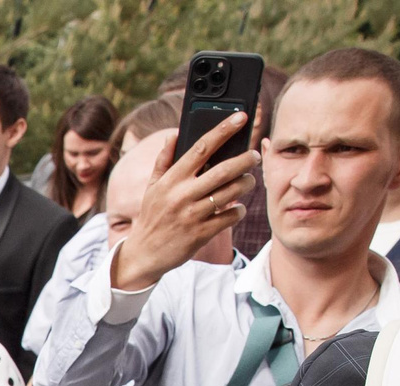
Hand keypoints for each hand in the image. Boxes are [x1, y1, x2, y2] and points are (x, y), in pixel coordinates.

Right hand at [115, 113, 258, 293]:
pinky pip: (230, 216)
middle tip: (255, 156)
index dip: (223, 130)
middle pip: (223, 169)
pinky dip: (239, 210)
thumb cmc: (152, 216)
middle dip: (245, 160)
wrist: (144, 254)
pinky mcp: (200, 234)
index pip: (201, 147)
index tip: (240, 117)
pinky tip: (236, 208)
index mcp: (172, 179)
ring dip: (246, 184)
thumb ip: (164, 160)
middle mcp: (182, 195)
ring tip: (248, 181)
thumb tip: (174, 134)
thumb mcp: (152, 187)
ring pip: (231, 192)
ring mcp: (192, 215)